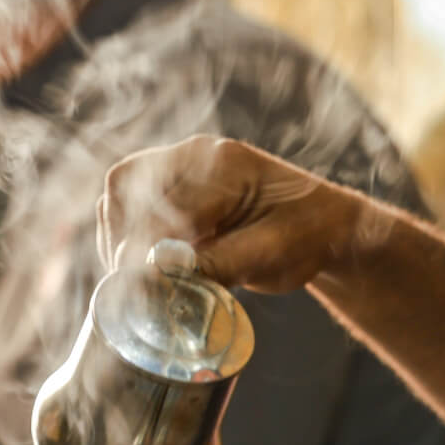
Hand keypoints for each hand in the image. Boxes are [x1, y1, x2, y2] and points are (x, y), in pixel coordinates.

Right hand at [99, 136, 360, 292]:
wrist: (326, 227)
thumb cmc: (306, 236)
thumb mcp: (268, 255)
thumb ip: (215, 263)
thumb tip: (159, 275)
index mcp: (224, 164)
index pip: (164, 204)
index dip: (142, 248)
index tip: (135, 288)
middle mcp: (196, 156)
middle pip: (127, 186)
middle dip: (121, 240)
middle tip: (128, 288)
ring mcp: (182, 168)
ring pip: (121, 193)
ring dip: (118, 237)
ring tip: (131, 280)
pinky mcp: (177, 187)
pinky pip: (133, 204)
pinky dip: (127, 236)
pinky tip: (141, 268)